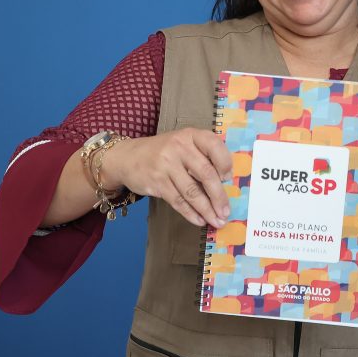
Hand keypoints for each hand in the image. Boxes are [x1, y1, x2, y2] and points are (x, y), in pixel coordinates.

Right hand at [103, 129, 231, 228]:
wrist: (127, 157)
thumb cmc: (164, 152)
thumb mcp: (183, 144)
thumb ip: (202, 156)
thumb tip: (226, 184)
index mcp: (191, 135)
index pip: (215, 146)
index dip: (225, 164)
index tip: (230, 179)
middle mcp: (179, 147)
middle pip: (206, 174)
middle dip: (219, 197)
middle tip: (226, 212)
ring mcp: (166, 164)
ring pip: (192, 192)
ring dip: (207, 210)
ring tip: (216, 221)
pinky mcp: (156, 181)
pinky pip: (178, 201)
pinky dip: (190, 213)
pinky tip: (199, 220)